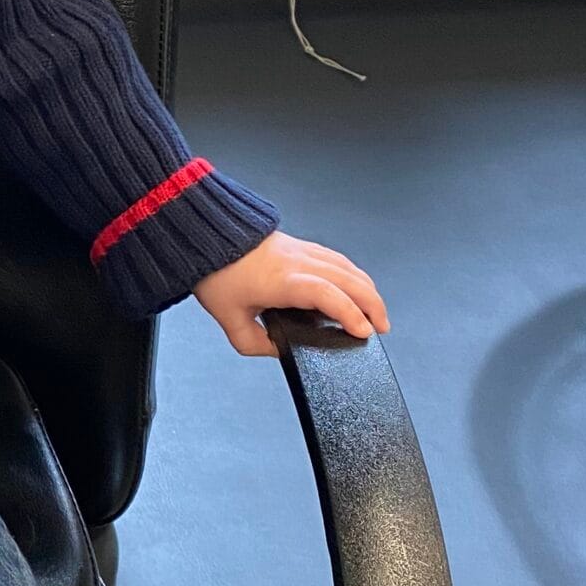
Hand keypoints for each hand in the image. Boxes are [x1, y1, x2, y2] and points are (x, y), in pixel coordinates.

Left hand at [194, 231, 389, 357]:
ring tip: (375, 312)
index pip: (327, 294)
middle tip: (381, 328)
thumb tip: (280, 349)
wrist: (205, 235)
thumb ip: (256, 343)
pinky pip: (336, 259)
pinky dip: (353, 275)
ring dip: (366, 288)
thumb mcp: (230, 320)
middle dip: (372, 304)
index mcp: (281, 280)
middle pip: (348, 279)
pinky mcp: (300, 245)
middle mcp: (296, 262)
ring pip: (346, 266)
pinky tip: (357, 287)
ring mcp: (300, 250)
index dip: (349, 313)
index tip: (363, 331)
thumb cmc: (215, 273)